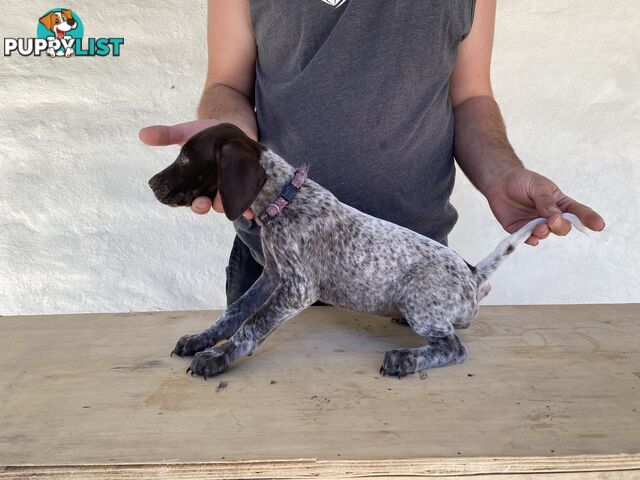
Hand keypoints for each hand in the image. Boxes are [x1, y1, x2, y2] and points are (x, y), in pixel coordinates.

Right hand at [140, 119, 254, 218]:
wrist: (232, 127)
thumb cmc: (206, 134)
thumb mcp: (186, 132)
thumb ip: (167, 135)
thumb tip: (143, 134)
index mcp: (198, 184)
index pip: (193, 201)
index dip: (194, 205)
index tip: (196, 202)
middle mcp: (214, 190)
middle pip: (211, 206)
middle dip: (210, 207)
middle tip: (209, 203)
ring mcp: (231, 188)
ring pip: (230, 203)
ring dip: (230, 204)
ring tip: (230, 199)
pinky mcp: (247, 183)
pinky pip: (249, 199)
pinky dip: (250, 206)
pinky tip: (252, 211)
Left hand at [484, 167, 604, 245]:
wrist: (499, 182)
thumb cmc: (523, 181)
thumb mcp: (538, 187)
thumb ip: (546, 202)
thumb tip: (556, 218)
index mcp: (560, 203)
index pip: (578, 212)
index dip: (589, 219)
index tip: (599, 225)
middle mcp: (550, 216)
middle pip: (562, 227)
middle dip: (560, 226)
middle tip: (553, 221)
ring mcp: (536, 224)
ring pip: (546, 234)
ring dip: (544, 232)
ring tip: (539, 227)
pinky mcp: (521, 230)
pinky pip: (529, 239)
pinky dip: (531, 239)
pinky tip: (532, 237)